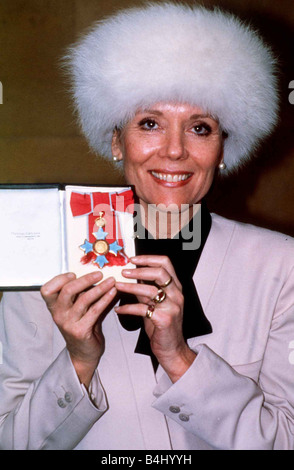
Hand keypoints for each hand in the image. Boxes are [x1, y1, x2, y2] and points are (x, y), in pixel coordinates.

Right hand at [41, 271, 116, 386]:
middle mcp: (58, 314)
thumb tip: (98, 272)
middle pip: (67, 291)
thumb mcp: (78, 308)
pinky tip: (113, 292)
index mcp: (54, 306)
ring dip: (100, 288)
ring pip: (84, 299)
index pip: (47, 290)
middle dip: (85, 280)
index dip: (59, 279)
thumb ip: (82, 292)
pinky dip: (105, 299)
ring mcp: (68, 323)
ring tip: (111, 281)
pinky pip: (95, 310)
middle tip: (99, 273)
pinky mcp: (80, 330)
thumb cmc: (82, 325)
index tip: (73, 273)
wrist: (83, 353)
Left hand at [115, 255, 195, 381]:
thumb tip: (132, 276)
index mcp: (175, 287)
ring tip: (117, 286)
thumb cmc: (162, 326)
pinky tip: (118, 309)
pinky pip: (143, 309)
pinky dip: (127, 308)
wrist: (171, 349)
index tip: (132, 259)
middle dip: (139, 270)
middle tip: (123, 271)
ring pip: (150, 290)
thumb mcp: (155, 303)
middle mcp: (177, 294)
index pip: (165, 263)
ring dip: (130, 287)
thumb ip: (146, 289)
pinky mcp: (164, 320)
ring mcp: (172, 307)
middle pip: (160, 272)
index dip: (148, 258)